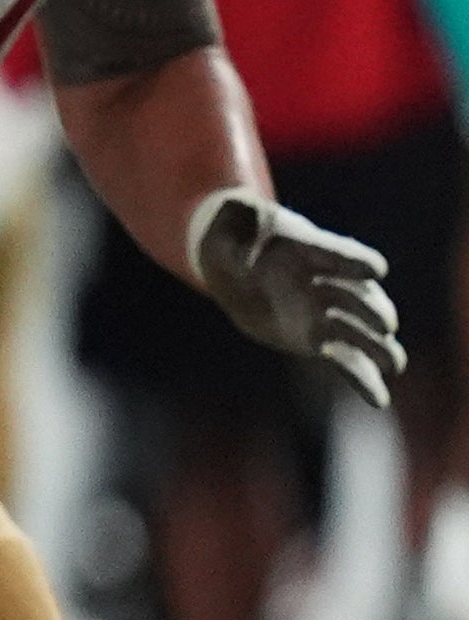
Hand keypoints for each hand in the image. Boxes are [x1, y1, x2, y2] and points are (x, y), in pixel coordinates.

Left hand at [190, 187, 404, 405]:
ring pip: (359, 332)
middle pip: (357, 297)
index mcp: (308, 249)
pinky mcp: (316, 339)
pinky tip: (378, 400)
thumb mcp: (227, 220)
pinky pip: (345, 361)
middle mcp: (325, 282)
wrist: (233, 258)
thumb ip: (235, 220)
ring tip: (392, 364)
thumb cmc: (233, 233)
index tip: (375, 269)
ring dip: (376, 347)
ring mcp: (324, 312)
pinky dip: (361, 378)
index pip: (336, 254)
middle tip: (384, 324)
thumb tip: (241, 223)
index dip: (354, 262)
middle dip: (372, 310)